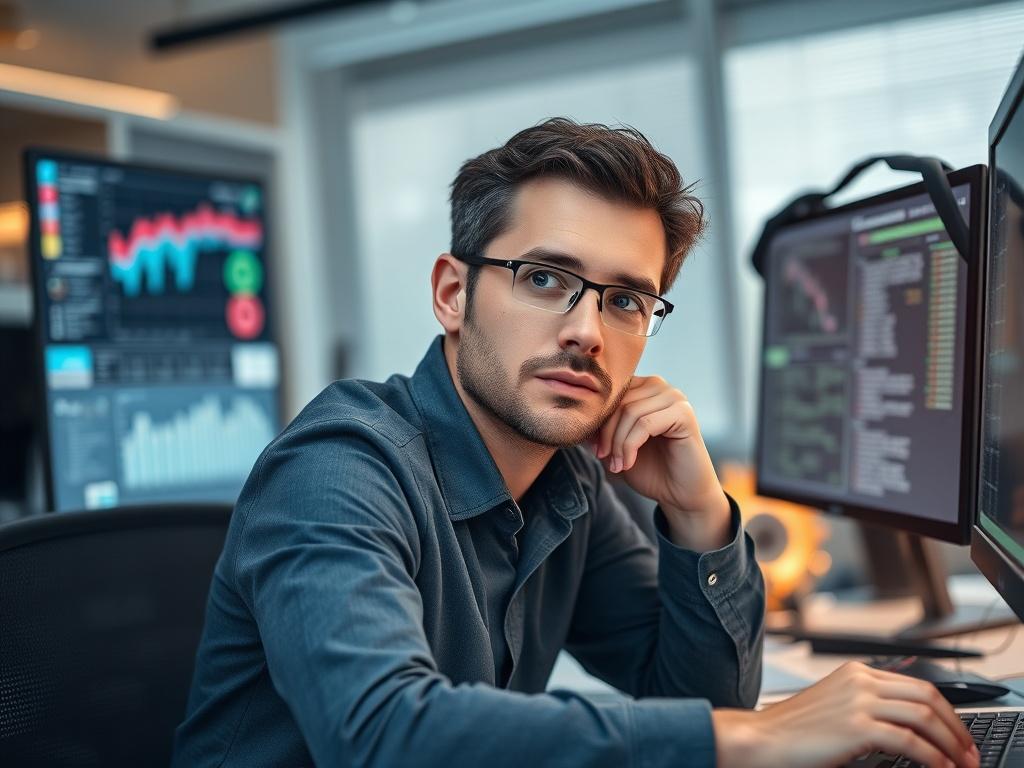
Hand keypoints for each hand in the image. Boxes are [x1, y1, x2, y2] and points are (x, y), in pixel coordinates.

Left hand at [593, 375, 726, 520]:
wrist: (680, 494)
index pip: (608, 391)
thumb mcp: (615, 445)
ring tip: (617, 465)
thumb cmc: (649, 468)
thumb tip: (577, 416)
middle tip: (602, 457)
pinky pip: (645, 423)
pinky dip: (630, 446)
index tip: (592, 447)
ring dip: (617, 443)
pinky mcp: (684, 413)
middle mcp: (659, 386)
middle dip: (605, 432)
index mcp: (641, 387)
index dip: (596, 419)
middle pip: (617, 401)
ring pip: (629, 411)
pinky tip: (628, 464)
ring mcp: (674, 397)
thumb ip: (598, 429)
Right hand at [711, 662, 979, 767]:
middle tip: (968, 752)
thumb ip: (867, 705)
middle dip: (957, 727)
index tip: (958, 734)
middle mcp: (861, 680)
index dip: (946, 711)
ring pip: (925, 717)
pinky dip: (933, 758)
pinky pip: (910, 741)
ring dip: (951, 744)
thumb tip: (907, 727)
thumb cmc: (793, 730)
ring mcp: (859, 701)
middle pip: (928, 696)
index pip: (917, 684)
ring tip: (961, 764)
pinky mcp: (858, 726)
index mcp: (857, 672)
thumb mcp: (835, 707)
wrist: (763, 738)